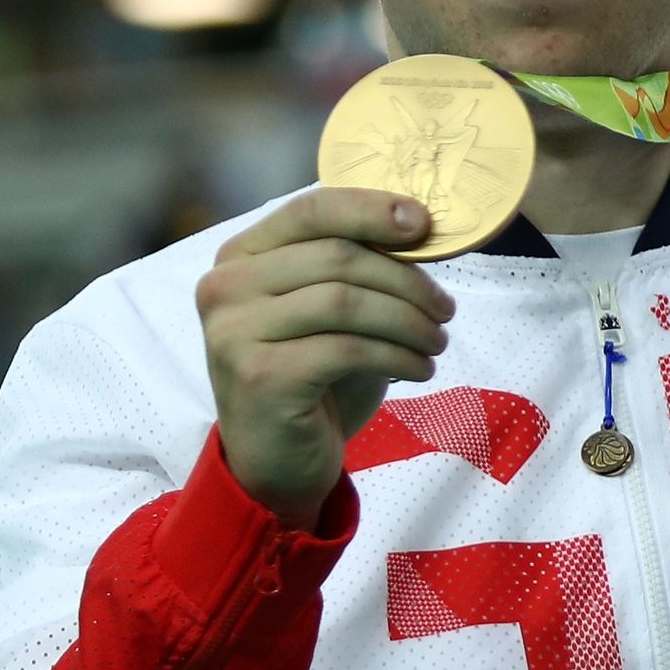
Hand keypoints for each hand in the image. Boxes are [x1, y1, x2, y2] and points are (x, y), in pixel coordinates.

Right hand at [197, 189, 454, 525]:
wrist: (278, 459)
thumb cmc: (313, 376)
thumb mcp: (330, 311)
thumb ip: (354, 266)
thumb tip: (418, 223)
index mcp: (241, 256)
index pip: (311, 209)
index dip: (373, 210)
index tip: (425, 224)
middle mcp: (225, 287)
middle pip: (338, 256)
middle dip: (407, 281)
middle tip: (445, 310)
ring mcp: (235, 332)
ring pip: (346, 302)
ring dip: (409, 321)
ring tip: (437, 342)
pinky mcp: (259, 376)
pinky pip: (348, 349)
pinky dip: (398, 355)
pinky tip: (420, 370)